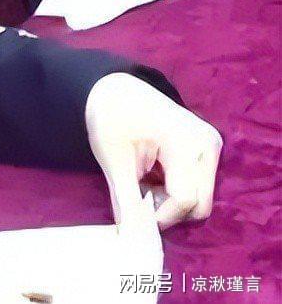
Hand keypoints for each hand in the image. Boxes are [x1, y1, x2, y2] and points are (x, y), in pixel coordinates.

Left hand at [86, 73, 222, 230]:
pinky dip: (176, 188)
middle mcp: (208, 145)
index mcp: (186, 142)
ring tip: (142, 182)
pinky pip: (199, 185)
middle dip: (168, 210)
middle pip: (199, 204)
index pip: (184, 199)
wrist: (116, 90)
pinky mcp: (208, 148)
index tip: (133, 212)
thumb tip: (129, 233)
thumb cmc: (111, 118)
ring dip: (171, 201)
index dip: (159, 215)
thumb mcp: (113, 159)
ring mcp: (212, 146)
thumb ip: (125, 198)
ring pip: (200, 198)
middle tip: (137, 197)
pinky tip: (153, 175)